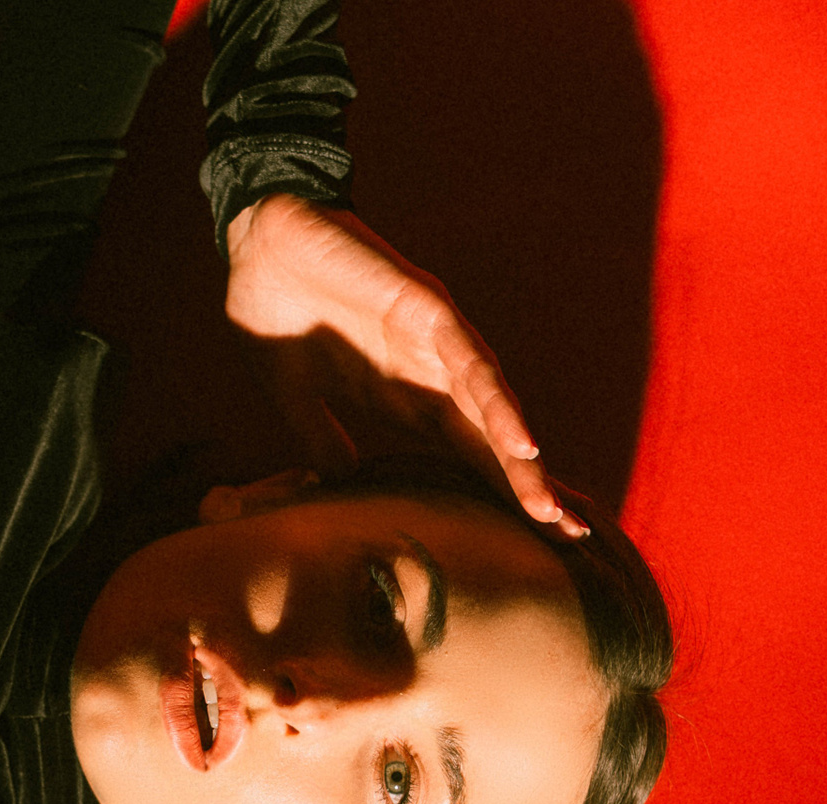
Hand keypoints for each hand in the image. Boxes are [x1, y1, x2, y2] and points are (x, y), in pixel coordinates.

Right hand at [224, 193, 588, 538]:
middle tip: (568, 535)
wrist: (257, 241)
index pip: (463, 452)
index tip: (533, 540)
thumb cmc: (272, 306)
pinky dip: (497, 404)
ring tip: (548, 508)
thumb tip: (340, 486)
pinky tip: (520, 444)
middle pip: (491, 438)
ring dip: (520, 458)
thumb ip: (319, 436)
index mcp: (400, 394)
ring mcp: (433, 339)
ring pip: (491, 406)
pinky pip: (471, 361)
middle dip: (528, 486)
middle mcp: (429, 370)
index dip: (496, 494)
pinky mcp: (427, 307)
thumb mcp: (293, 391)